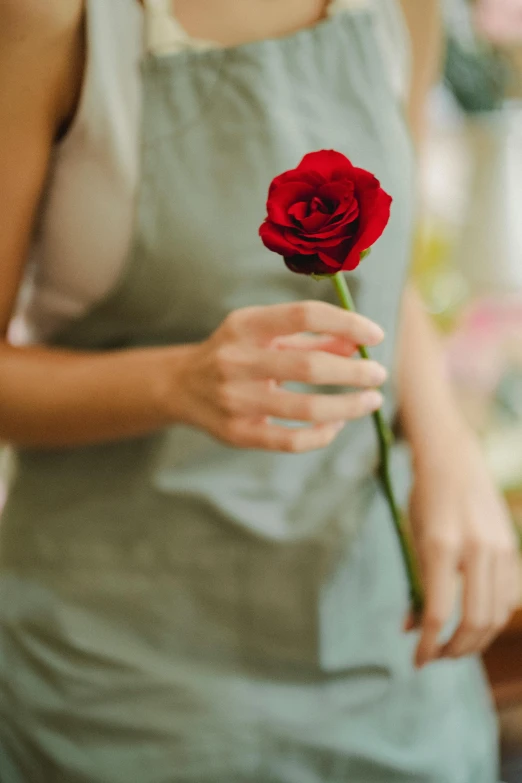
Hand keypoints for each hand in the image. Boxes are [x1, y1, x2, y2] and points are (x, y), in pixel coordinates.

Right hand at [169, 301, 386, 451]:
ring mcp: (234, 400)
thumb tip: (360, 345)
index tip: (376, 335)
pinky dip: (322, 434)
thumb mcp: (266, 335)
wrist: (181, 385)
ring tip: (372, 401)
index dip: (346, 323)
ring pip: (305, 408)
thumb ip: (312, 339)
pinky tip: (337, 424)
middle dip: (354, 372)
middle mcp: (236, 360)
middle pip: (309, 366)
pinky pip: (290, 440)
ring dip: (348, 406)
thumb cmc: (237, 353)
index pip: (303, 315)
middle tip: (379, 374)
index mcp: (244, 325)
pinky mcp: (237, 433)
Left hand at [409, 423, 519, 666]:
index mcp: (441, 546)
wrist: (454, 459)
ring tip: (454, 645)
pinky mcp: (512, 549)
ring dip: (475, 640)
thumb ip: (416, 582)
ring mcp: (498, 549)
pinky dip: (493, 618)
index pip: (436, 613)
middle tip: (436, 656)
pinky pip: (509, 597)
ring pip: (495, 615)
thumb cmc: (425, 498)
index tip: (417, 661)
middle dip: (454, 650)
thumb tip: (411, 627)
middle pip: (472, 622)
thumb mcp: (413, 537)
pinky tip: (476, 621)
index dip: (427, 645)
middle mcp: (474, 549)